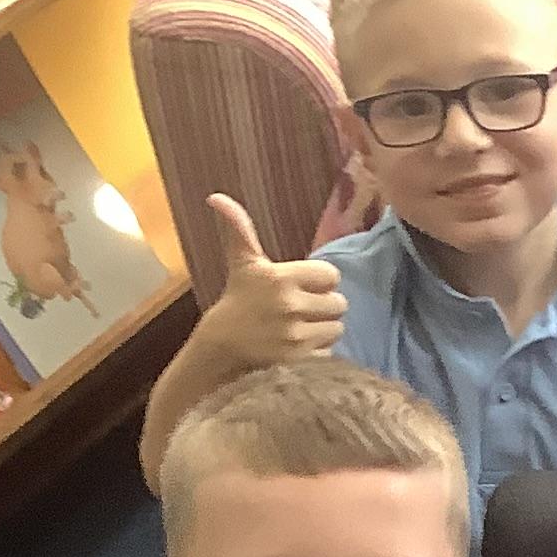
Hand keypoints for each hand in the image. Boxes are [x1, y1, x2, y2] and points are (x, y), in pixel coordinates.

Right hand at [198, 191, 343, 368]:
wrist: (221, 347)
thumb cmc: (238, 300)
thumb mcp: (242, 263)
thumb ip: (240, 229)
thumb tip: (217, 197)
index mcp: (280, 277)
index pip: (331, 276)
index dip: (322, 282)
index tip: (306, 287)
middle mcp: (289, 305)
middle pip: (339, 303)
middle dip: (325, 306)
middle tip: (305, 310)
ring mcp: (294, 335)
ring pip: (337, 328)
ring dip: (325, 329)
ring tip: (303, 327)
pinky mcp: (298, 359)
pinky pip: (329, 351)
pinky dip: (319, 351)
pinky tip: (299, 346)